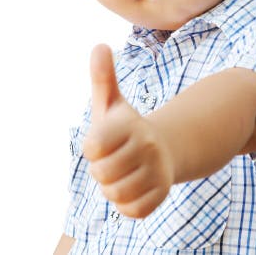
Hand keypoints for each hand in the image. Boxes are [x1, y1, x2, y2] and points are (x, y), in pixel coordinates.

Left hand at [82, 44, 173, 218]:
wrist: (164, 149)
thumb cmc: (126, 126)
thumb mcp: (111, 101)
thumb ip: (103, 76)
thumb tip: (100, 45)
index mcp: (131, 125)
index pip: (92, 147)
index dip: (92, 147)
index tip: (102, 141)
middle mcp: (147, 147)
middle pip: (101, 174)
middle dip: (101, 169)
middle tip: (112, 159)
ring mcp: (158, 172)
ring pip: (114, 194)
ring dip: (112, 187)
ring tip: (121, 172)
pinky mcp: (162, 195)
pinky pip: (130, 211)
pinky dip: (126, 203)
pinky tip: (132, 187)